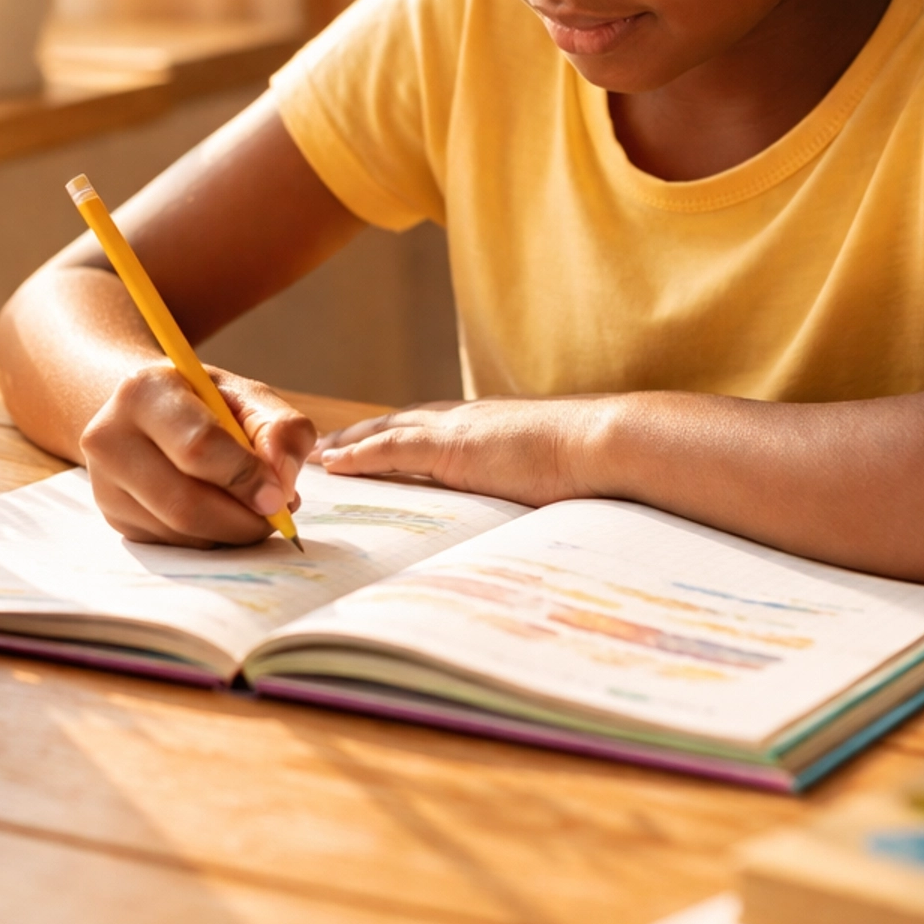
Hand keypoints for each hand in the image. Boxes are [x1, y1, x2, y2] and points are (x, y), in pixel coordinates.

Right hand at [80, 361, 314, 545]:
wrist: (145, 412)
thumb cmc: (203, 403)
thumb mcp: (247, 397)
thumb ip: (280, 429)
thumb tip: (282, 483)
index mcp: (145, 392)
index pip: (198, 446)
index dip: (245, 477)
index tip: (280, 497)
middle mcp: (110, 438)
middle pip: (185, 503)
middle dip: (242, 520)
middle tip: (276, 516)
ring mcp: (104, 484)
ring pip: (180, 532)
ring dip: (230, 533)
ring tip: (253, 509)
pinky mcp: (114, 518)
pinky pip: (173, 545)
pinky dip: (211, 538)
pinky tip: (222, 514)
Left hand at [315, 395, 607, 508]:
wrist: (607, 443)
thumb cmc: (594, 463)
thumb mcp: (553, 472)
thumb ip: (532, 482)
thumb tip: (535, 503)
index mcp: (491, 425)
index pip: (432, 426)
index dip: (399, 434)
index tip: (373, 443)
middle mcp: (468, 419)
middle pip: (399, 423)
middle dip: (362, 435)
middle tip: (326, 448)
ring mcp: (459, 430)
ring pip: (386, 432)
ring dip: (348, 444)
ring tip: (315, 458)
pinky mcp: (454, 447)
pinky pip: (392, 450)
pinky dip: (360, 456)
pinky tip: (332, 466)